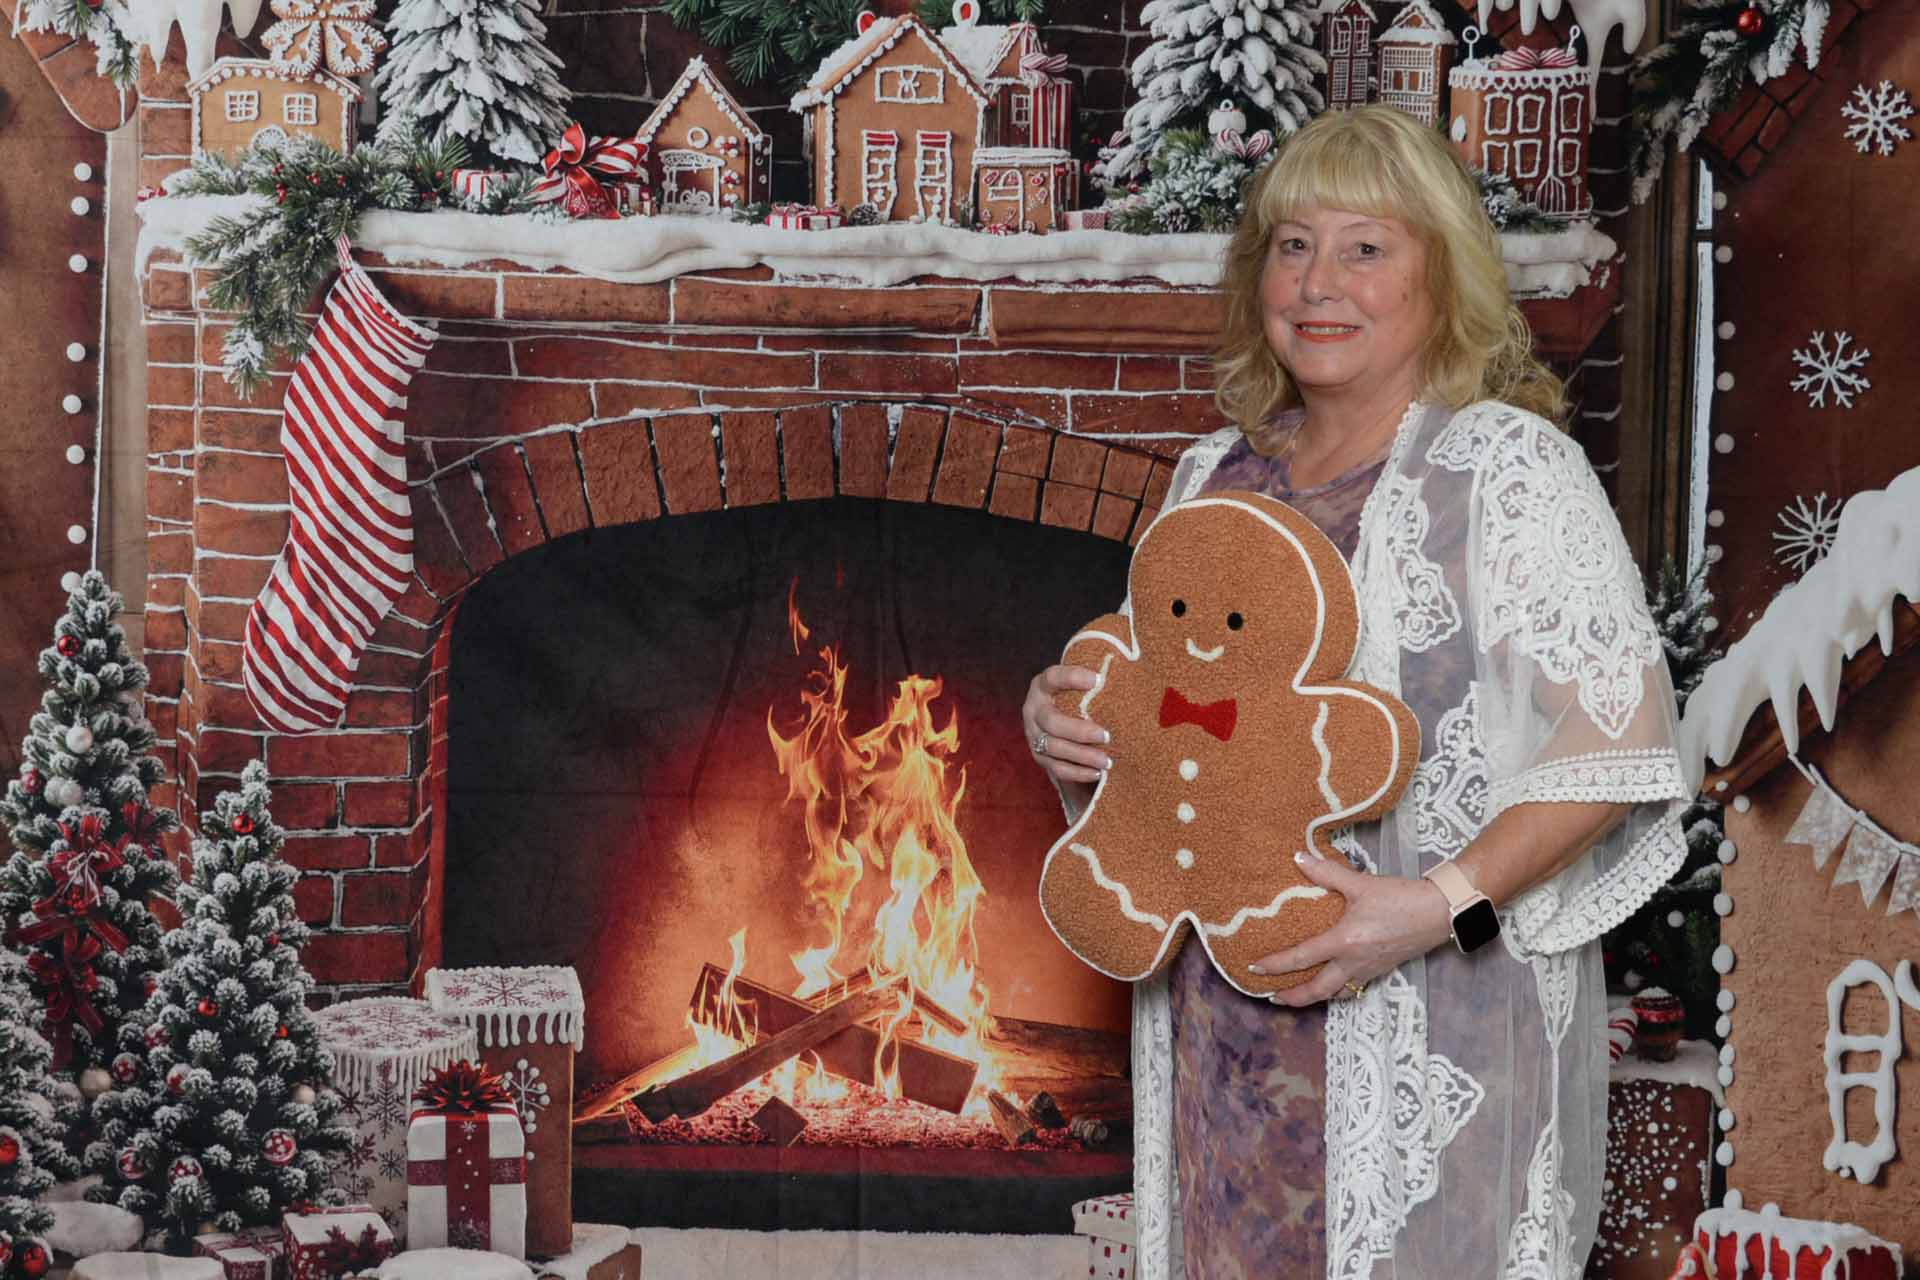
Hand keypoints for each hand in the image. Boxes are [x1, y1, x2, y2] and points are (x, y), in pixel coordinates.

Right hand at [1021, 664, 1111, 786]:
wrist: (1061, 720)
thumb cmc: (1080, 698)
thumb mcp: (1082, 686)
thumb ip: (1097, 681)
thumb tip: (1132, 673)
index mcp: (1043, 685)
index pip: (1054, 677)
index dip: (1073, 677)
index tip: (1098, 680)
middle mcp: (1034, 709)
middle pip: (1052, 721)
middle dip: (1079, 731)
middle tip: (1106, 736)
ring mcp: (1033, 734)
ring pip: (1054, 747)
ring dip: (1082, 756)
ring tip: (1107, 761)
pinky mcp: (1039, 756)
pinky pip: (1056, 768)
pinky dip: (1077, 773)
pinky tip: (1097, 773)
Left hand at [1255, 853, 1454, 1005]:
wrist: (1439, 913)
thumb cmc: (1401, 898)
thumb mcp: (1361, 883)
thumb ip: (1327, 872)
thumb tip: (1298, 858)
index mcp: (1345, 941)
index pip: (1302, 957)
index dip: (1275, 965)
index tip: (1254, 968)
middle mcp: (1354, 961)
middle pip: (1316, 990)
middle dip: (1292, 997)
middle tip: (1271, 997)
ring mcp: (1368, 970)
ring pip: (1335, 994)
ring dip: (1313, 998)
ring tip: (1295, 997)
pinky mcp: (1380, 971)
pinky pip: (1352, 988)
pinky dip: (1336, 992)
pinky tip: (1330, 986)